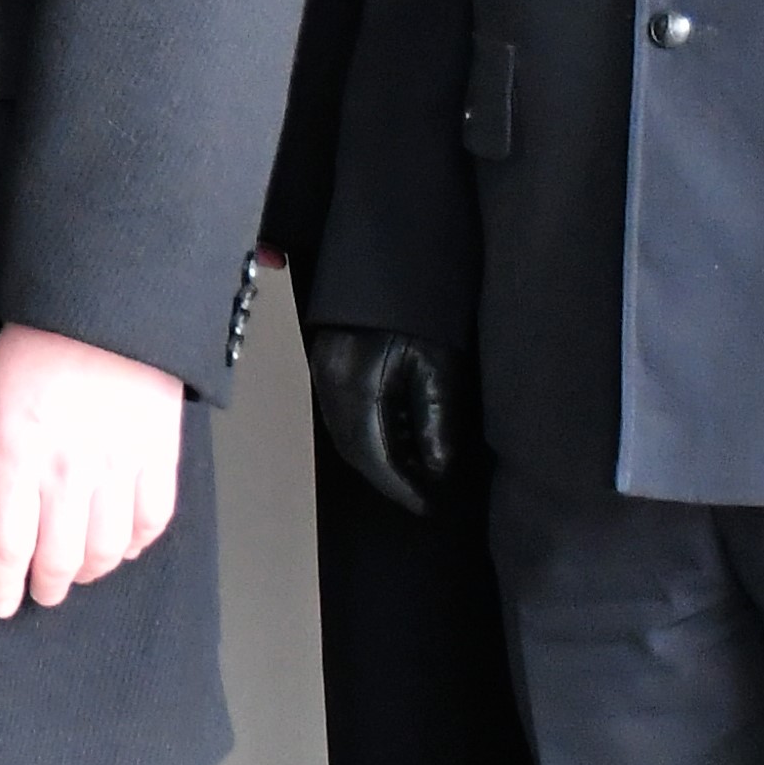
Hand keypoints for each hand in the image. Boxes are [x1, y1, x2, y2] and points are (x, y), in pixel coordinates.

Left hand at [0, 321, 186, 617]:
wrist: (106, 302)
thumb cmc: (40, 341)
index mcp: (17, 458)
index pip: (8, 547)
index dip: (3, 585)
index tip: (0, 604)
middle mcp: (67, 473)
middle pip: (56, 560)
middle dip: (46, 587)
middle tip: (41, 593)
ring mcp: (117, 467)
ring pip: (105, 550)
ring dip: (89, 572)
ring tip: (78, 573)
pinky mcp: (158, 456)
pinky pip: (152, 520)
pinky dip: (136, 543)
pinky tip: (123, 545)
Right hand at [305, 325, 457, 520]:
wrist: (395, 257)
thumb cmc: (423, 308)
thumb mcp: (440, 363)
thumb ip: (436, 417)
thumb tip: (437, 469)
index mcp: (356, 385)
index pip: (374, 454)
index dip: (401, 487)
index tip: (427, 507)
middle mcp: (330, 382)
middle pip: (354, 448)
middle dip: (387, 479)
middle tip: (421, 496)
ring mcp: (323, 370)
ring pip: (346, 434)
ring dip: (377, 460)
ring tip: (412, 473)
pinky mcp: (328, 361)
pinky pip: (344, 415)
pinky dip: (368, 437)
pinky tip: (394, 438)